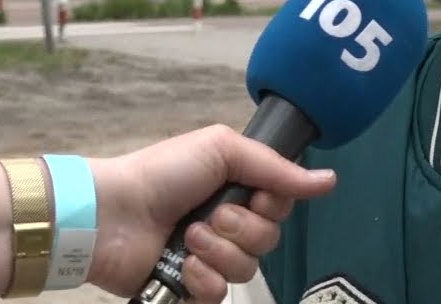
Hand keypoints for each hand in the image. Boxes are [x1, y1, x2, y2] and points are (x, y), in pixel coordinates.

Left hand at [86, 125, 336, 301]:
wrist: (111, 212)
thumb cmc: (162, 173)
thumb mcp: (222, 149)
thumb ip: (277, 168)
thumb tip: (329, 181)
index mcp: (236, 188)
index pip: (281, 207)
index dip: (272, 206)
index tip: (254, 196)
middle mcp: (227, 223)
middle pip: (269, 240)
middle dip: (242, 229)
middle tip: (211, 216)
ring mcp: (209, 257)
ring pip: (247, 269)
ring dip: (218, 252)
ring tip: (188, 238)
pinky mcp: (190, 286)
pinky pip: (220, 294)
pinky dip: (203, 279)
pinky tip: (184, 265)